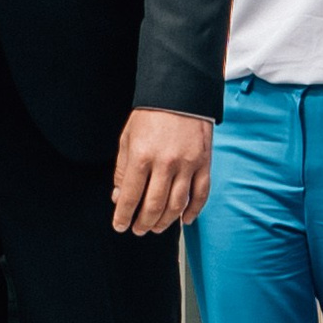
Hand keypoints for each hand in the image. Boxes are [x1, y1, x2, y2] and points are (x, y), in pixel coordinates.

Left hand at [113, 108, 210, 237]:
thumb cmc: (151, 115)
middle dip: (143, 223)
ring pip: (177, 205)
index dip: (123, 215)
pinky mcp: (204, 163)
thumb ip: (122, 169)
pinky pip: (201, 194)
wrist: (180, 93)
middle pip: (154, 205)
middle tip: (138, 230)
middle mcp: (165, 163)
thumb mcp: (127, 138)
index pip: (129, 196)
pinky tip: (184, 220)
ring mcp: (188, 164)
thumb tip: (118, 196)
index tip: (120, 226)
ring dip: (165, 222)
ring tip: (156, 227)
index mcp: (142, 155)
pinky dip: (193, 211)